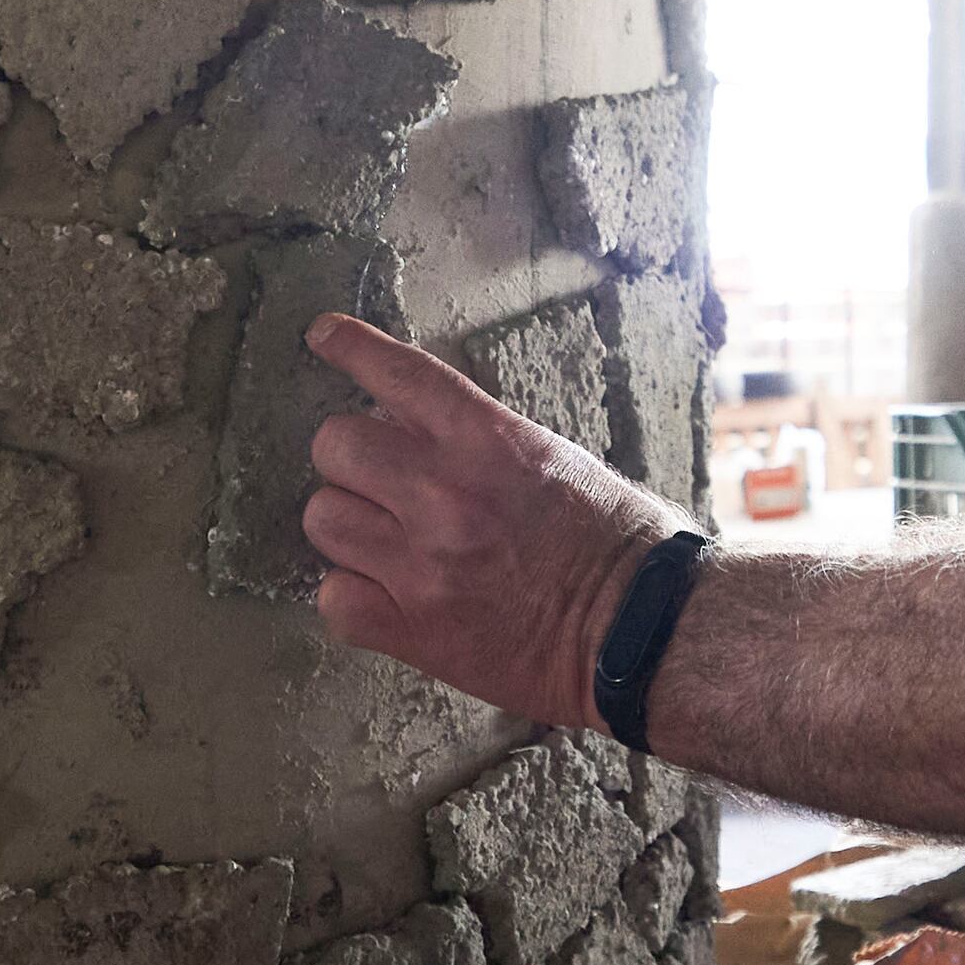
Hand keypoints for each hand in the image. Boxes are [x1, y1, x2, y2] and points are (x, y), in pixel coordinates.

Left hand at [299, 314, 673, 730]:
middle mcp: (445, 495)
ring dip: (349, 526)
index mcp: (487, 442)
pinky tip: (387, 596)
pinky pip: (334, 599)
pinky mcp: (413, 628)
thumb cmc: (612, 542)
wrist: (640, 628)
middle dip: (352, 460)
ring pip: (324, 518)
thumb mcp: (554, 459)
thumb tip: (416, 432)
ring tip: (387, 542)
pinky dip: (352, 598)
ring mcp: (422, 564)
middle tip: (382, 482)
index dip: (351, 347)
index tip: (324, 336)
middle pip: (335, 445)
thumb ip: (478, 441)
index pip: (398, 373)